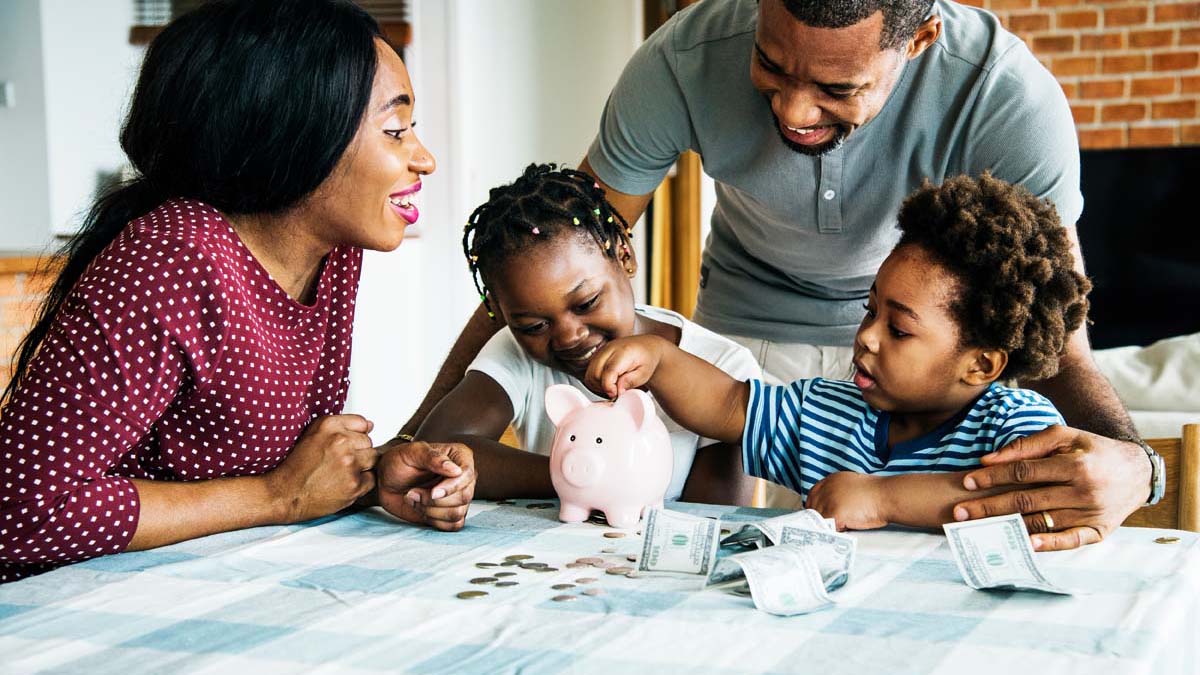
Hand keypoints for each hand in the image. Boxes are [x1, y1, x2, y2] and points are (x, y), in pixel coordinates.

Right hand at [264, 414, 376, 522]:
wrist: (285, 494)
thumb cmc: (297, 467)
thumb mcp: (312, 435)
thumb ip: (341, 426)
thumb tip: (370, 425)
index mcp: (329, 425)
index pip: (362, 423)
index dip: (354, 436)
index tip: (344, 446)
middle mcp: (340, 441)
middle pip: (368, 442)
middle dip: (358, 452)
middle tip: (339, 463)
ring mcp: (349, 463)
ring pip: (372, 459)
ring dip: (362, 467)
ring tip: (342, 473)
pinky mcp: (354, 484)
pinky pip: (371, 479)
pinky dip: (361, 484)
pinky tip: (343, 484)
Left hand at [376, 440, 475, 530]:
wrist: (385, 481)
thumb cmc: (398, 462)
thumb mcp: (411, 452)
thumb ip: (433, 458)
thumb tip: (456, 470)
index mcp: (459, 456)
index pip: (467, 474)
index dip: (452, 487)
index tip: (433, 492)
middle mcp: (463, 477)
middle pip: (465, 496)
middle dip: (435, 500)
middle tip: (413, 492)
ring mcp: (458, 496)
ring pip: (458, 513)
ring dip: (431, 510)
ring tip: (414, 498)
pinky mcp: (450, 512)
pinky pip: (453, 525)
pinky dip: (434, 520)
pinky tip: (421, 508)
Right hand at [584, 335, 666, 398]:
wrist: (645, 347)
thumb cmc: (646, 359)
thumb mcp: (645, 373)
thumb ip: (631, 381)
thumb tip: (618, 391)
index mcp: (623, 351)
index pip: (609, 371)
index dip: (609, 387)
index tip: (616, 394)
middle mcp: (608, 349)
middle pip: (595, 374)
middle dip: (604, 388)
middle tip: (616, 393)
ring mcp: (600, 352)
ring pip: (589, 376)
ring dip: (598, 387)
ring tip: (613, 388)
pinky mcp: (596, 357)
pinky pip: (589, 375)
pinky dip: (595, 384)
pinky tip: (607, 385)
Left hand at [806, 472, 888, 530]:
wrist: (887, 496)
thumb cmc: (877, 493)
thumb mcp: (853, 485)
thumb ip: (839, 493)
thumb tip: (831, 507)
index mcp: (831, 480)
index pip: (813, 495)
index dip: (815, 507)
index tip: (819, 517)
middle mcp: (826, 488)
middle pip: (813, 508)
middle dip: (820, 518)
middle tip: (830, 526)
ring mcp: (828, 500)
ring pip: (819, 519)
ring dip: (828, 525)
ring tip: (842, 526)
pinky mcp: (833, 513)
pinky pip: (827, 528)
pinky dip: (834, 531)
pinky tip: (845, 529)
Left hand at [954, 425, 1148, 550]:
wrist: (1138, 472)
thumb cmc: (1092, 450)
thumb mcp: (1065, 436)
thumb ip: (1027, 445)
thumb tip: (988, 459)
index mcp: (1074, 465)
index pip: (1023, 472)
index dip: (993, 477)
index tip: (968, 482)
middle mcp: (1083, 491)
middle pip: (1026, 500)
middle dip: (989, 506)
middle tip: (960, 512)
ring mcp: (1091, 514)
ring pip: (1042, 522)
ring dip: (1008, 526)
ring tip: (978, 529)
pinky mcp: (1099, 532)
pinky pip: (1070, 541)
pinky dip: (1047, 545)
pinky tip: (1024, 545)